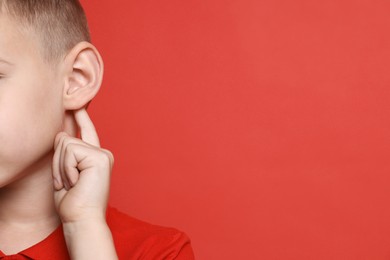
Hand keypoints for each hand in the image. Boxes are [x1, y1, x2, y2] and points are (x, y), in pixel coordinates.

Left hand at [52, 108, 113, 223]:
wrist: (82, 219)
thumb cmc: (73, 202)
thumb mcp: (65, 174)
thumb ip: (66, 154)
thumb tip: (63, 133)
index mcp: (96, 158)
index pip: (86, 132)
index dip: (82, 118)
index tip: (79, 104)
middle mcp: (102, 153)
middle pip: (65, 139)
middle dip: (57, 161)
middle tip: (66, 182)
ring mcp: (102, 154)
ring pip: (66, 144)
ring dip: (61, 167)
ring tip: (72, 183)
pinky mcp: (99, 157)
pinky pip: (70, 152)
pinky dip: (65, 168)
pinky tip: (76, 182)